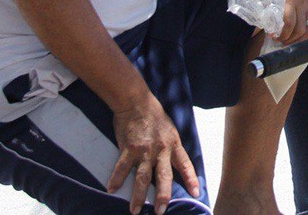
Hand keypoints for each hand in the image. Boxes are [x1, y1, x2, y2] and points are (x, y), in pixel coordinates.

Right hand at [107, 94, 200, 214]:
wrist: (137, 102)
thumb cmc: (155, 117)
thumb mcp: (170, 131)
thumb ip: (171, 149)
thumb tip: (174, 164)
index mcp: (174, 145)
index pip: (185, 165)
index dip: (191, 179)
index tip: (196, 193)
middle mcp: (161, 149)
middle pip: (164, 176)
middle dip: (163, 195)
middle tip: (160, 211)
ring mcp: (145, 150)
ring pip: (142, 177)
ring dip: (138, 196)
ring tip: (135, 211)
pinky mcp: (129, 148)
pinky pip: (122, 167)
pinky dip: (116, 179)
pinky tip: (111, 189)